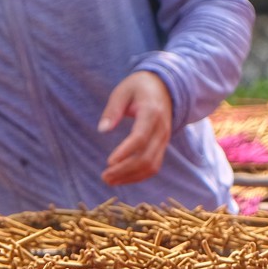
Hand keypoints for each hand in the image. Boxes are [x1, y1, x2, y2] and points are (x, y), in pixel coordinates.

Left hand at [98, 70, 173, 186]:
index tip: (109, 162)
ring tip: (110, 180)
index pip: (141, 137)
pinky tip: (121, 178)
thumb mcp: (123, 91)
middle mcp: (161, 129)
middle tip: (104, 176)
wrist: (164, 87)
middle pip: (146, 157)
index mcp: (152, 112)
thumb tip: (102, 129)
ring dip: (131, 177)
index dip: (125, 152)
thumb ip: (113, 110)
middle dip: (125, 170)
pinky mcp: (162, 146)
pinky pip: (153, 166)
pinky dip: (138, 176)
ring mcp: (164, 140)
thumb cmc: (139, 87)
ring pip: (151, 166)